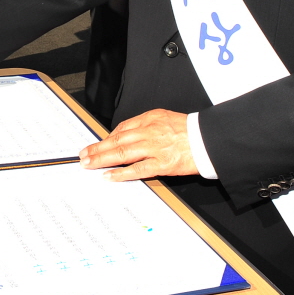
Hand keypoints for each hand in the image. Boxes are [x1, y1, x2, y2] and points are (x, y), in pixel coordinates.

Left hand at [78, 109, 198, 179]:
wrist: (210, 140)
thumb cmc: (191, 130)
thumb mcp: (166, 118)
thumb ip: (147, 125)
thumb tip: (127, 136)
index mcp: (150, 119)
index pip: (122, 128)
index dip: (107, 138)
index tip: (98, 144)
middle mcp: (149, 132)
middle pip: (116, 140)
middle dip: (97, 148)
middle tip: (84, 155)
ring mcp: (154, 149)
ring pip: (121, 154)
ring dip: (102, 159)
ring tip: (89, 164)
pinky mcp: (162, 164)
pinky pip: (137, 169)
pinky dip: (121, 173)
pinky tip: (109, 175)